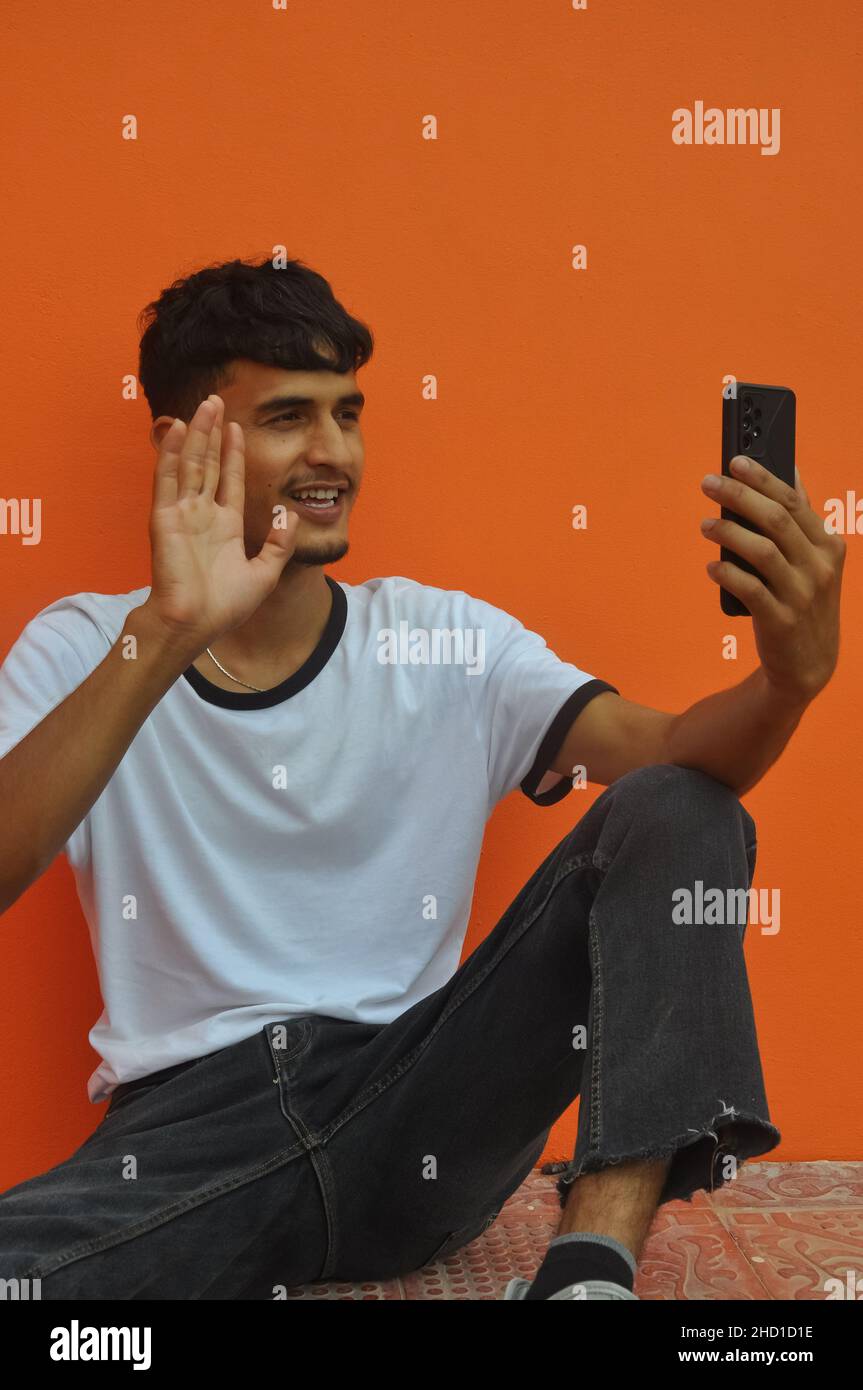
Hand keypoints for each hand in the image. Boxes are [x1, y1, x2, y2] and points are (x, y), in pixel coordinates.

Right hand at [144, 395, 298, 650]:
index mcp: (225, 526)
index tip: (236, 427)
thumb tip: (292, 514)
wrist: (194, 624)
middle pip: (209, 464)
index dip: (234, 453)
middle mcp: (202, 515)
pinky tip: (178, 429)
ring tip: (202, 405)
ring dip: (195, 434)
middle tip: (215, 401)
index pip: (230, 479)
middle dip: (212, 433)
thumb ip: (279, 543)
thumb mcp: (264, 573)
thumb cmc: (224, 607)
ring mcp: (182, 513)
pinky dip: (171, 453)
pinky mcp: (165, 517)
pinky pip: (168, 479)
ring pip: (190, 464)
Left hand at [700, 456, 846, 703]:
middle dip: (739, 496)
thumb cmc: (804, 601)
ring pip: (762, 551)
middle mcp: (819, 567)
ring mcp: (802, 594)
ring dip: (728, 533)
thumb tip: (790, 472)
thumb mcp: (814, 561)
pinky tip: (712, 567)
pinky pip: (750, 589)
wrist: (808, 665)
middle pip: (776, 520)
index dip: (763, 479)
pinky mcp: (781, 621)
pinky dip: (728, 574)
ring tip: (705, 525)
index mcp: (828, 545)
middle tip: (708, 483)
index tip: (735, 461)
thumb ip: (802, 520)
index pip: (794, 502)